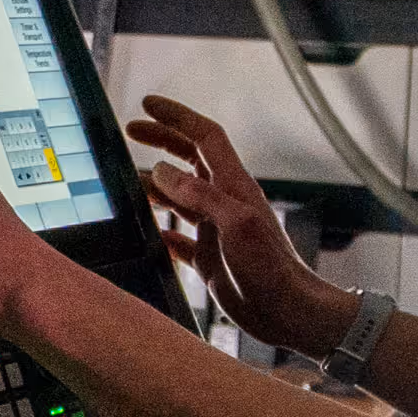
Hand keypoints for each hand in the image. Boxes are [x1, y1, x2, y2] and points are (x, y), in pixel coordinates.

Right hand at [124, 93, 344, 353]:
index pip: (204, 137)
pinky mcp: (211, 258)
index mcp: (233, 186)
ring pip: (180, 197)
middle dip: (161, 141)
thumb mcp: (235, 224)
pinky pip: (180, 238)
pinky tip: (149, 233)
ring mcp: (217, 230)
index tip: (147, 105)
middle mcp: (224, 203)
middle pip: (189, 159)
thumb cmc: (272, 270)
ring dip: (155, 185)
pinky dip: (162, 231)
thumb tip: (161, 171)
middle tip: (131, 132)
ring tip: (128, 182)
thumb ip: (198, 195)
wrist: (289, 312)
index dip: (176, 117)